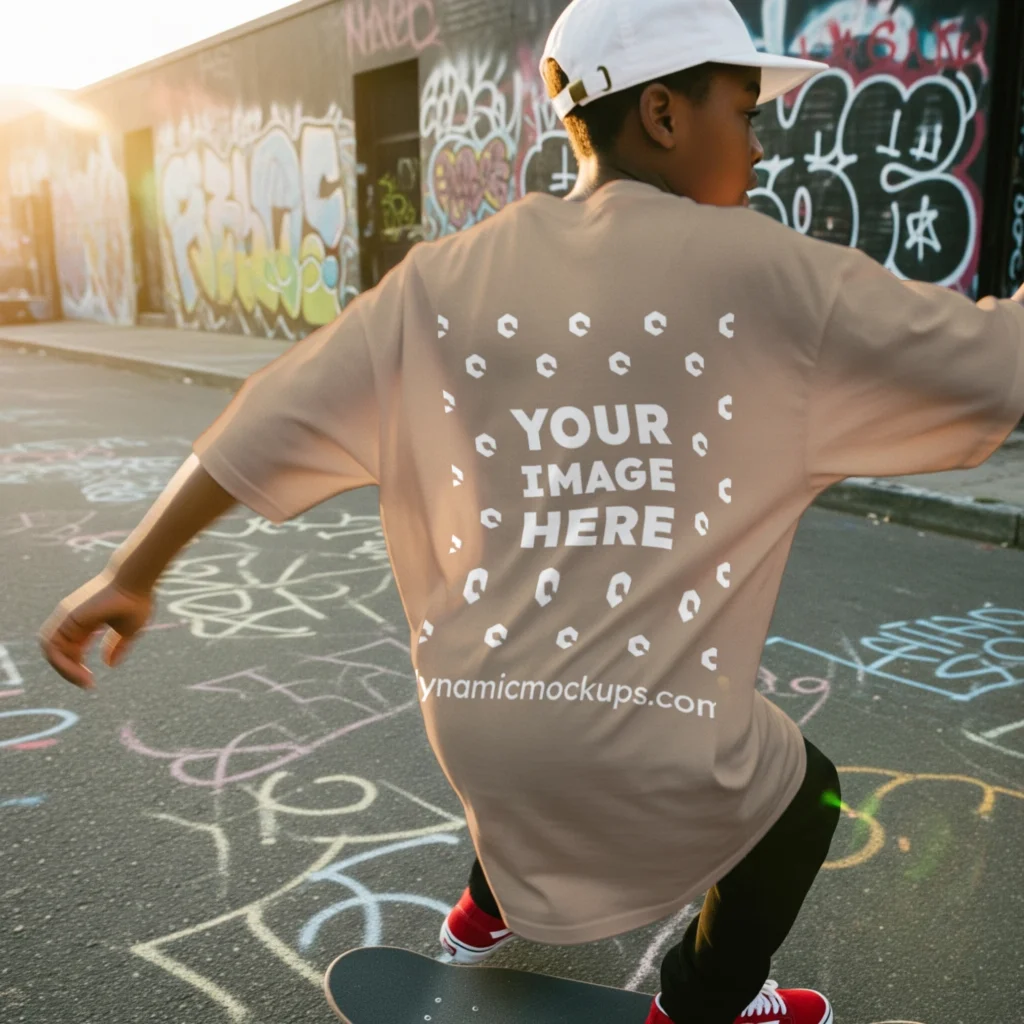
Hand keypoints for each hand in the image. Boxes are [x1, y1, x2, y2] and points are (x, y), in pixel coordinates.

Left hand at [38, 570, 153, 689]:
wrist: (135, 582)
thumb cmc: (136, 601)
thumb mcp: (128, 631)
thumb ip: (116, 646)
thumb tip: (109, 664)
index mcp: (85, 623)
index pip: (71, 651)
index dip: (76, 668)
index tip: (92, 682)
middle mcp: (71, 620)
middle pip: (57, 652)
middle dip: (68, 671)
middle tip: (86, 684)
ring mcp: (66, 617)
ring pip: (50, 650)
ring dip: (63, 669)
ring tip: (82, 680)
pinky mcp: (66, 616)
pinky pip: (52, 645)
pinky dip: (61, 662)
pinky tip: (79, 671)